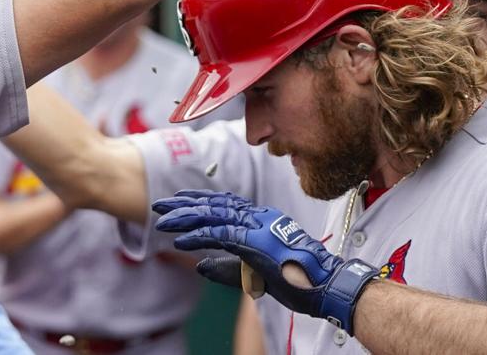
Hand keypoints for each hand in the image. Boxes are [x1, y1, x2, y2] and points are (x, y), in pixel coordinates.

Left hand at [153, 190, 378, 334]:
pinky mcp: (257, 242)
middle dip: (185, 204)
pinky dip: (199, 237)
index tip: (177, 201)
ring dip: (186, 217)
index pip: (225, 203)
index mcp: (262, 219)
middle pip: (215, 204)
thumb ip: (228, 268)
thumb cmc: (298, 280)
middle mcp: (260, 216)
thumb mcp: (256, 274)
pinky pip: (221, 236)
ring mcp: (259, 227)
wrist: (327, 286)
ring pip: (214, 215)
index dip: (199, 200)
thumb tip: (199, 267)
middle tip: (159, 204)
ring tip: (163, 220)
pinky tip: (181, 240)